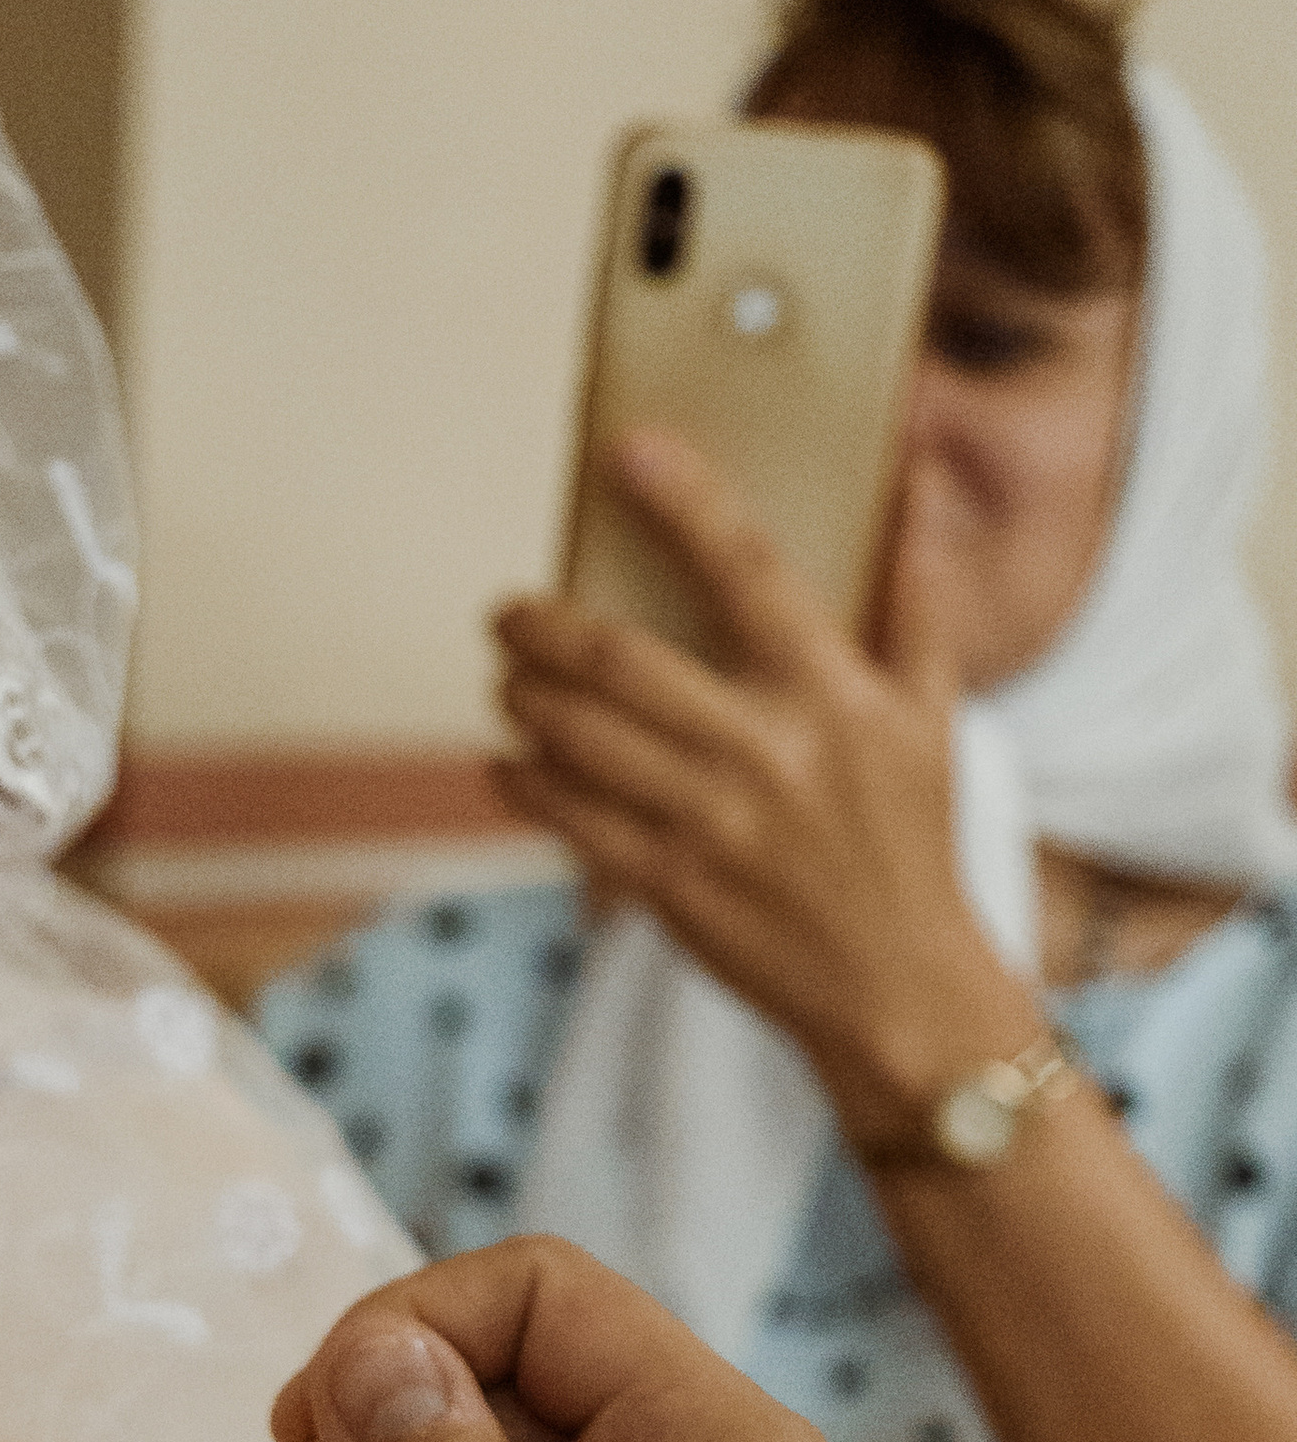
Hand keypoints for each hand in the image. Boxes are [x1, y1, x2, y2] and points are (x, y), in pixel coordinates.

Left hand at [494, 434, 1036, 1134]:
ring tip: (506, 682)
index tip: (629, 451)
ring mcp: (712, 822)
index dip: (686, 501)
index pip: (749, 570)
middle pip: (624, 662)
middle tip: (506, 611)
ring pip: (583, 739)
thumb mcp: (936, 717)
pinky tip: (508, 763)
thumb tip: (921, 485)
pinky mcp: (672, 886)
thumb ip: (921, 599)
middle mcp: (766, 750)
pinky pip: (572, 821)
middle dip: (544, 628)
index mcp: (831, 694)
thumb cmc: (913, 844)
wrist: (901, 990)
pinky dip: (526, 785)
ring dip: (525, 701)